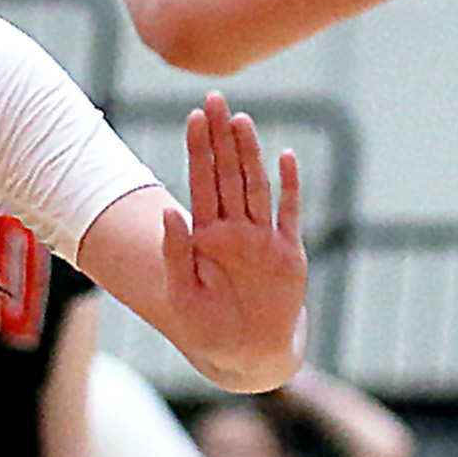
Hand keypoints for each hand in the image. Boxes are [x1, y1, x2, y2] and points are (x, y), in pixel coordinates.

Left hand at [150, 96, 304, 391]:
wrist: (246, 356)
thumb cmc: (207, 328)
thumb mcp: (181, 293)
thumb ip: (175, 252)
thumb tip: (168, 211)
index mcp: (205, 235)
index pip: (201, 181)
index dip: (198, 149)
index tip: (194, 116)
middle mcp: (233, 230)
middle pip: (227, 174)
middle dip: (221, 138)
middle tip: (215, 100)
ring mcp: (262, 239)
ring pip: (255, 186)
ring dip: (249, 154)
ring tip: (242, 121)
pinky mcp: (288, 254)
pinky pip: (288, 214)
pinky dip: (289, 187)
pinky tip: (285, 158)